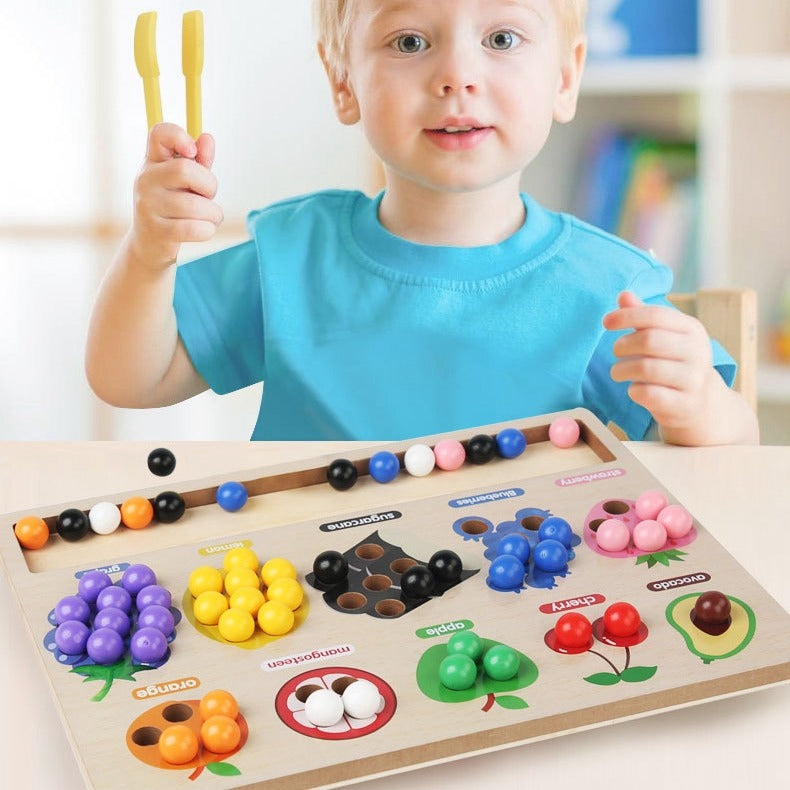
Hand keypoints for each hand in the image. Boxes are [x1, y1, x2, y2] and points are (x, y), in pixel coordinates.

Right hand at [131, 122, 223, 268]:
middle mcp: (145, 180)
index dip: (178, 136)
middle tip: (208, 196)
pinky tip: (205, 229)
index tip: (192, 151)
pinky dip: (208, 229)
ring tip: (210, 217)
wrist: (150, 245)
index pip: (159, 133)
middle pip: (185, 170)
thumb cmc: (173, 207)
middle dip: (209, 185)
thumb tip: (207, 138)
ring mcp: (148, 206)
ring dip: (213, 213)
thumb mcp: (186, 182)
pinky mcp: (158, 231)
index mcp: (152, 161)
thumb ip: (199, 161)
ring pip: (196, 205)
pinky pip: (195, 228)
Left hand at [603, 291, 716, 437]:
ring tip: (619, 372)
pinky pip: (648, 394)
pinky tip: (634, 389)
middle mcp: (698, 352)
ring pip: (646, 368)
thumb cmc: (674, 363)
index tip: (606, 322)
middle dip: (623, 345)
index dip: (627, 316)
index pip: (656, 315)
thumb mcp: (664, 337)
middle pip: (649, 340)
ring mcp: (694, 380)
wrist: (701, 404)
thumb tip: (623, 295)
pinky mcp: (685, 404)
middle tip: (616, 351)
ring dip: (622, 370)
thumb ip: (643, 316)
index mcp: (692, 329)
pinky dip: (634, 391)